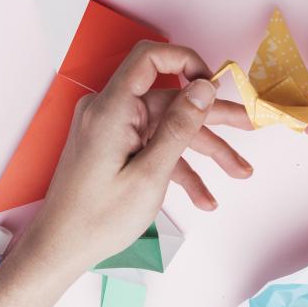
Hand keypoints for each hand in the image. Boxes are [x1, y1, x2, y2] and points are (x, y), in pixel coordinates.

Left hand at [21, 41, 252, 281]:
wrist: (60, 249)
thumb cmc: (97, 218)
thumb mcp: (150, 174)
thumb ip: (179, 126)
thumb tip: (203, 87)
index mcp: (113, 108)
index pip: (151, 57)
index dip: (186, 61)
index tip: (214, 82)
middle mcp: (111, 110)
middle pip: (171, 99)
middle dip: (212, 116)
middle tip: (248, 123)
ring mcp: (113, 129)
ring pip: (168, 126)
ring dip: (204, 149)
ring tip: (239, 170)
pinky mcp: (115, 146)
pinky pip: (153, 145)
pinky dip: (178, 166)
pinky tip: (204, 195)